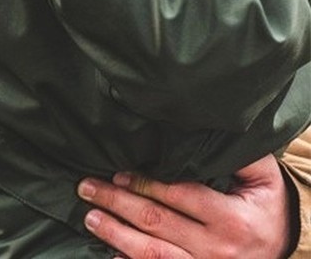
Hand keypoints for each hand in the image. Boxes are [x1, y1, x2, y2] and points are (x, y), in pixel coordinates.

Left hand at [78, 154, 290, 258]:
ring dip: (117, 235)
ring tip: (90, 218)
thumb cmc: (265, 207)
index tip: (117, 173)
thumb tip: (206, 124)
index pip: (179, 197)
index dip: (145, 184)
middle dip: (117, 203)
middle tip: (86, 187)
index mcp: (231, 220)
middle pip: (157, 224)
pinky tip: (110, 252)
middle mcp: (216, 251)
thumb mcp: (262, 178)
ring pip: (153, 255)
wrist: (284, 249)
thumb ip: (238, 154)